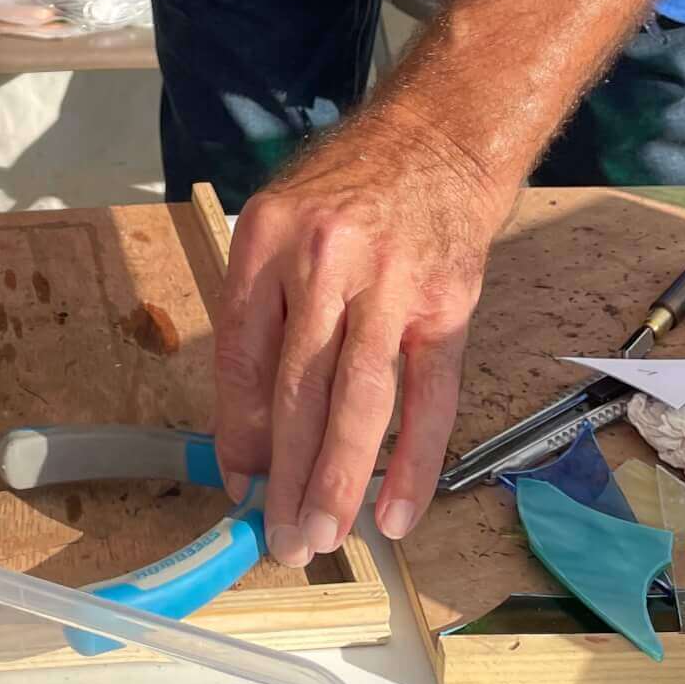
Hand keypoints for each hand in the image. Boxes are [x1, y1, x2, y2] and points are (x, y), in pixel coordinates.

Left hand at [213, 109, 515, 560]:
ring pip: (359, 401)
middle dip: (284, 474)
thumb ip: (257, 314)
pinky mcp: (447, 307)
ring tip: (322, 538)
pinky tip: (394, 514)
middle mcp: (325, 260)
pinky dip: (413, 463)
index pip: (242, 351)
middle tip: (279, 540)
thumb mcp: (277, 226)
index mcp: (269, 239)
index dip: (237, 427)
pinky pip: (429, 400)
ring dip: (338, 480)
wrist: (435, 142)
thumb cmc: (344, 194)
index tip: (236, 483)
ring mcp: (392, 284)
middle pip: (299, 387)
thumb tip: (244, 430)